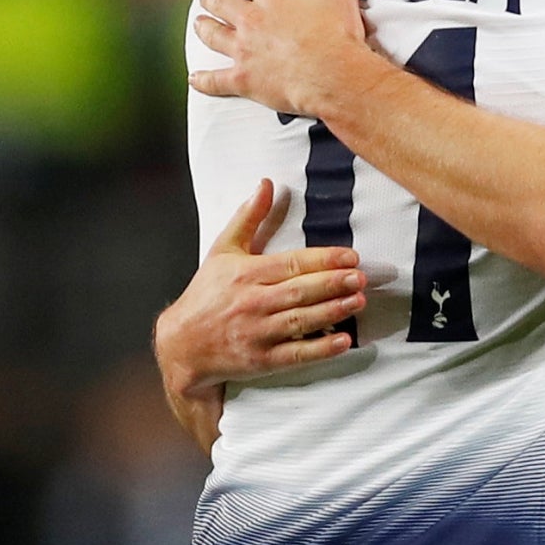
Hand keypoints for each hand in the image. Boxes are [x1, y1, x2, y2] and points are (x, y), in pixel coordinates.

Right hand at [155, 178, 364, 402]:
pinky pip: (295, 355)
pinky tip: (342, 341)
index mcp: (245, 274)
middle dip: (333, 284)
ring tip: (359, 302)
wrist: (182, 344)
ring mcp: (257, 333)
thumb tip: (266, 184)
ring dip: (333, 311)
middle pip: (300, 291)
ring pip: (301, 321)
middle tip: (362, 278)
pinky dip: (320, 349)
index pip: (291, 264)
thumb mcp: (222, 250)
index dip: (323, 260)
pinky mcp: (261, 360)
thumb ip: (248, 218)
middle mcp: (252, 303)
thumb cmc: (206, 294)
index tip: (350, 256)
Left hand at [190, 0, 377, 117]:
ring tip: (199, 24)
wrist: (332, 76)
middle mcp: (252, 21)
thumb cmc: (336, 36)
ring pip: (212, 35)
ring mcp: (244, 51)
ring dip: (204, 28)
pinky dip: (204, 80)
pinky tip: (196, 78)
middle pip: (220, 2)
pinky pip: (215, 80)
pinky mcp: (244, 79)